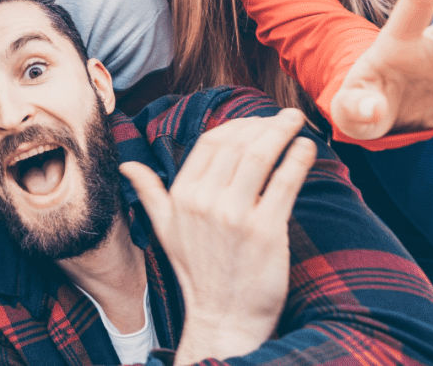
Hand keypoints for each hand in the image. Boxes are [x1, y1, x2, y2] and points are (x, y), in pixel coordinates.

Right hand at [121, 109, 315, 363]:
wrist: (223, 316)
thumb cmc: (197, 271)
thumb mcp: (165, 229)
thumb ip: (149, 192)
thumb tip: (126, 166)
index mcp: (182, 195)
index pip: (210, 143)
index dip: (235, 126)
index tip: (255, 122)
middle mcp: (205, 201)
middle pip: (237, 145)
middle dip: (263, 124)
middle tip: (283, 117)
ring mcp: (235, 216)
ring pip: (260, 157)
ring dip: (282, 132)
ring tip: (296, 121)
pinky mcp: (265, 231)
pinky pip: (284, 183)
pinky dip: (297, 160)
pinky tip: (306, 147)